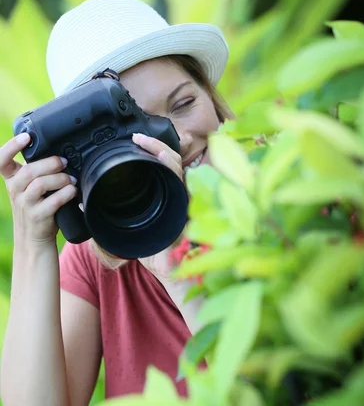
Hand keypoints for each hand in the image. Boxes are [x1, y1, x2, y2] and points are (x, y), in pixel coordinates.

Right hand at [0, 133, 77, 244]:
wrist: (34, 238)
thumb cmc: (36, 207)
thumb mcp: (30, 187)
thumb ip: (37, 171)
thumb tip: (59, 153)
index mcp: (12, 179)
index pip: (1, 160)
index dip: (11, 146)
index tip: (26, 137)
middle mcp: (15, 190)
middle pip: (29, 170)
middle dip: (50, 163)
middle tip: (64, 163)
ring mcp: (25, 204)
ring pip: (40, 184)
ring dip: (60, 179)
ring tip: (71, 180)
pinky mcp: (37, 216)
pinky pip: (53, 201)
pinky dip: (66, 193)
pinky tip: (72, 191)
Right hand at [131, 133, 184, 279]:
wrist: (170, 267)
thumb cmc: (169, 264)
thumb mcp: (165, 262)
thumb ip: (166, 261)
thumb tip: (168, 263)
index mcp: (183, 210)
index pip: (180, 179)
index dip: (170, 163)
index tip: (158, 152)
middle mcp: (183, 198)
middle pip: (176, 163)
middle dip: (159, 146)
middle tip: (137, 138)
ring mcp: (175, 193)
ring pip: (171, 163)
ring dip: (156, 148)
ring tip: (137, 140)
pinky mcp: (168, 192)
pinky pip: (163, 169)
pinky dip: (153, 156)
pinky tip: (139, 149)